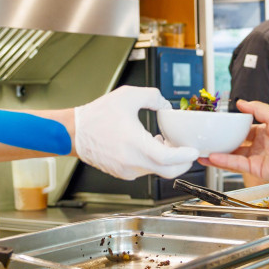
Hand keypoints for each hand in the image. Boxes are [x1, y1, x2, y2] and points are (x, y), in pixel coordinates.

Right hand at [75, 86, 199, 179]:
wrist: (74, 132)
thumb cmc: (97, 116)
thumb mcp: (128, 95)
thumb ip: (153, 96)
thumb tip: (166, 105)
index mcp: (135, 144)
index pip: (168, 159)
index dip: (184, 156)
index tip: (194, 151)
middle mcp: (132, 162)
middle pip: (167, 172)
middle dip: (182, 163)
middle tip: (188, 151)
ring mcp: (127, 171)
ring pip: (156, 171)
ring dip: (167, 160)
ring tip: (164, 141)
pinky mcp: (123, 173)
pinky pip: (145, 170)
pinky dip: (153, 161)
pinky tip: (149, 145)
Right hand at [207, 100, 268, 186]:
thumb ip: (257, 109)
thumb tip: (241, 102)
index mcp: (267, 131)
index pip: (246, 128)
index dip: (233, 126)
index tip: (220, 123)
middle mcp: (262, 145)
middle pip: (237, 142)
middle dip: (222, 141)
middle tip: (207, 137)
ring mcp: (259, 158)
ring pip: (234, 155)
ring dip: (218, 153)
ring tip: (201, 150)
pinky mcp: (257, 170)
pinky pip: (237, 164)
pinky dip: (224, 161)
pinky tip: (211, 157)